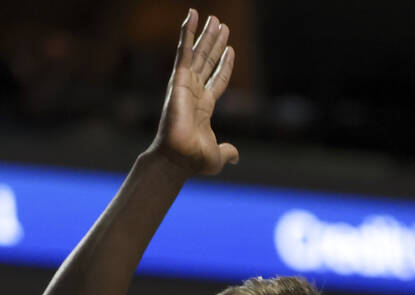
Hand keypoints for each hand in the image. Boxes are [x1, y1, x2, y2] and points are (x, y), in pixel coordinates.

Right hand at [150, 10, 238, 176]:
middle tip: (222, 25)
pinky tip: (192, 15)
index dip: (224, 66)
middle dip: (215, 44)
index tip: (230, 50)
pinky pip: (183, 50)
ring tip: (214, 18)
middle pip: (207, 62)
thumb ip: (227, 152)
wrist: (180, 156)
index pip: (217, 80)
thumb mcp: (218, 156)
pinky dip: (187, 32)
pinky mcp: (178, 78)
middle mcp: (194, 92)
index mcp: (204, 107)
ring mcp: (186, 83)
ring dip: (205, 35)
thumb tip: (235, 156)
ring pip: (198, 53)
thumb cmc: (194, 159)